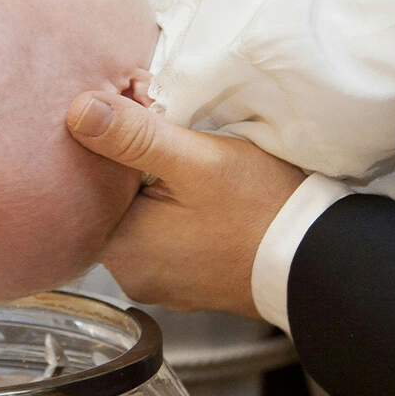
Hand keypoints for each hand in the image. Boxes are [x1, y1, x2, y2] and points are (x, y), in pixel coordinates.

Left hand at [66, 92, 306, 317]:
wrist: (316, 260)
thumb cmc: (261, 210)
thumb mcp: (195, 160)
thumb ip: (133, 136)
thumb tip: (78, 112)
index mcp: (120, 248)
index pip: (86, 187)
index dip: (106, 147)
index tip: (135, 120)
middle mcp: (130, 274)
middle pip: (112, 204)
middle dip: (132, 168)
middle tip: (168, 137)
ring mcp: (158, 283)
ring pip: (139, 219)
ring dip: (154, 191)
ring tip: (186, 164)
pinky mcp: (184, 283)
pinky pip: (164, 238)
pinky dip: (174, 215)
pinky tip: (199, 197)